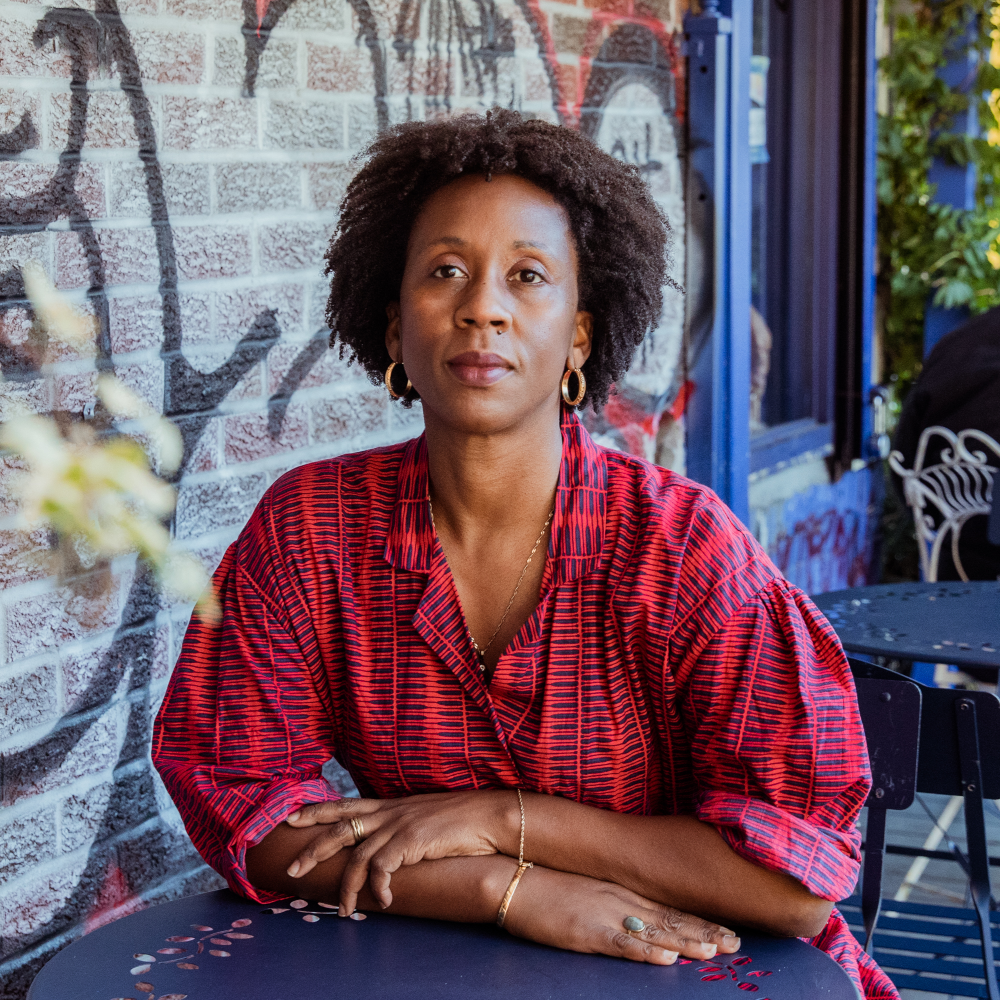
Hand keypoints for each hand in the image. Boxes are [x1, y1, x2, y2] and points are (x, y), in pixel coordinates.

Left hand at [284, 791, 518, 911]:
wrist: (488, 815)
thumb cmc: (461, 820)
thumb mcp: (423, 818)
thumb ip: (402, 827)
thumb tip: (388, 845)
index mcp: (390, 805)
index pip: (345, 805)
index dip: (316, 810)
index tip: (291, 817)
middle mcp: (390, 813)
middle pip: (339, 828)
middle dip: (312, 849)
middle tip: (291, 869)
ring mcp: (399, 825)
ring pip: (356, 857)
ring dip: (345, 887)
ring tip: (342, 910)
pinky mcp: (411, 841)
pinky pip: (382, 869)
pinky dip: (378, 888)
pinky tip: (383, 902)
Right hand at [503, 864, 741, 964]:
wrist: (512, 878)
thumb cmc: (547, 885)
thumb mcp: (588, 889)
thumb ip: (614, 900)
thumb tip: (640, 917)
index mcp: (621, 890)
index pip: (669, 908)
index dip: (700, 920)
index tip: (729, 930)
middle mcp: (619, 899)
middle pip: (670, 919)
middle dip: (704, 932)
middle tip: (735, 944)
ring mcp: (604, 913)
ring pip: (654, 930)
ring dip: (686, 942)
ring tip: (713, 952)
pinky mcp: (585, 930)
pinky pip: (621, 943)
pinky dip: (645, 951)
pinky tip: (665, 957)